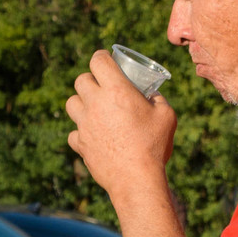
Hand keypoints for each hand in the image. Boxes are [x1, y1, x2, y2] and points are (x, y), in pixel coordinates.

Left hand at [65, 51, 175, 199]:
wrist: (136, 179)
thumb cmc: (154, 145)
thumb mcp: (166, 116)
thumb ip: (158, 100)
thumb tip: (153, 95)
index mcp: (116, 90)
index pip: (98, 61)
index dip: (101, 57)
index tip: (105, 59)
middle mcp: (95, 103)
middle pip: (81, 80)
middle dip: (91, 80)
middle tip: (102, 86)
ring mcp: (84, 124)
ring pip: (71, 104)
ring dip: (81, 103)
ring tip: (94, 109)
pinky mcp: (80, 144)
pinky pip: (73, 132)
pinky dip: (81, 132)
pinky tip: (93, 136)